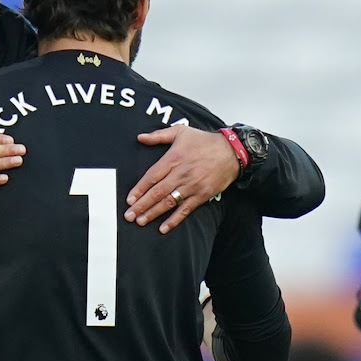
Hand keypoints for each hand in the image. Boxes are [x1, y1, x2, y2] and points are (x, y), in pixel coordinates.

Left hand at [123, 125, 238, 233]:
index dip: (139, 189)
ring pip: (168, 202)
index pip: (151, 176)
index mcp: (173, 159)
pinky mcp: (202, 195)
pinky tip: (163, 228)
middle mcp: (181, 174)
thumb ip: (158, 135)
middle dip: (142, 205)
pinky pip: (185, 210)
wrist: (232, 151)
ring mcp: (192, 186)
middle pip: (157, 192)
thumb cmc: (205, 141)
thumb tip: (140, 137)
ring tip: (140, 221)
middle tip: (129, 215)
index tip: (129, 200)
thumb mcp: (180, 132)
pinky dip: (174, 220)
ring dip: (153, 213)